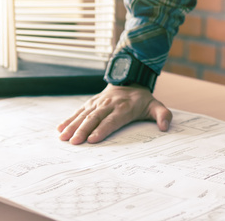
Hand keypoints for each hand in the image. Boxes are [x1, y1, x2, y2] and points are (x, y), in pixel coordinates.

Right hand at [57, 84, 172, 144]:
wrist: (130, 81)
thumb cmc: (142, 100)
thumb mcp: (156, 106)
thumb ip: (163, 115)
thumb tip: (165, 127)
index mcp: (124, 108)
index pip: (112, 120)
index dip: (102, 130)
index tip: (93, 140)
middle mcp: (109, 104)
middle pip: (94, 119)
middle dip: (83, 131)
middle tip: (74, 142)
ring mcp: (98, 103)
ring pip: (84, 115)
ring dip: (72, 126)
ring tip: (63, 137)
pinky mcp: (91, 102)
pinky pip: (79, 111)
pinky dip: (69, 119)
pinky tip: (60, 128)